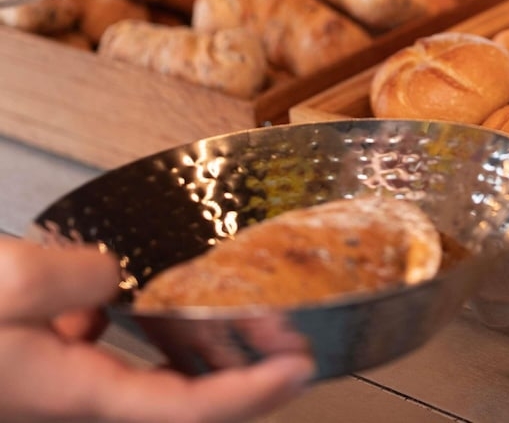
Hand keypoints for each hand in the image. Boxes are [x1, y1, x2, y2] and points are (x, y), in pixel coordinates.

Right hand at [0, 238, 314, 422]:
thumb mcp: (10, 285)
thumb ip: (80, 278)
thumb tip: (111, 280)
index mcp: (73, 394)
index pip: (187, 412)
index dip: (252, 395)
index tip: (301, 367)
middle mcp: (70, 399)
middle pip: (177, 402)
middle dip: (240, 373)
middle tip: (287, 337)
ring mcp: (53, 385)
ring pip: (146, 376)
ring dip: (195, 349)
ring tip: (236, 311)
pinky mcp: (35, 365)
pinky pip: (106, 353)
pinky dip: (139, 330)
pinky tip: (128, 296)